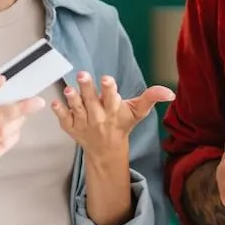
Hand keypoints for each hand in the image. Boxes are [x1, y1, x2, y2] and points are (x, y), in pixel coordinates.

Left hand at [52, 71, 174, 155]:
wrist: (106, 149)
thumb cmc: (121, 124)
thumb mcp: (137, 112)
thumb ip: (151, 98)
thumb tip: (170, 92)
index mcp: (114, 110)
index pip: (113, 98)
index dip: (110, 89)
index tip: (108, 80)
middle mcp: (98, 117)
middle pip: (92, 101)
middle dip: (87, 88)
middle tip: (82, 75)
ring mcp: (83, 123)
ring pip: (77, 109)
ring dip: (72, 99)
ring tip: (68, 89)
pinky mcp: (71, 127)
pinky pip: (64, 119)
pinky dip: (59, 112)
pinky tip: (54, 103)